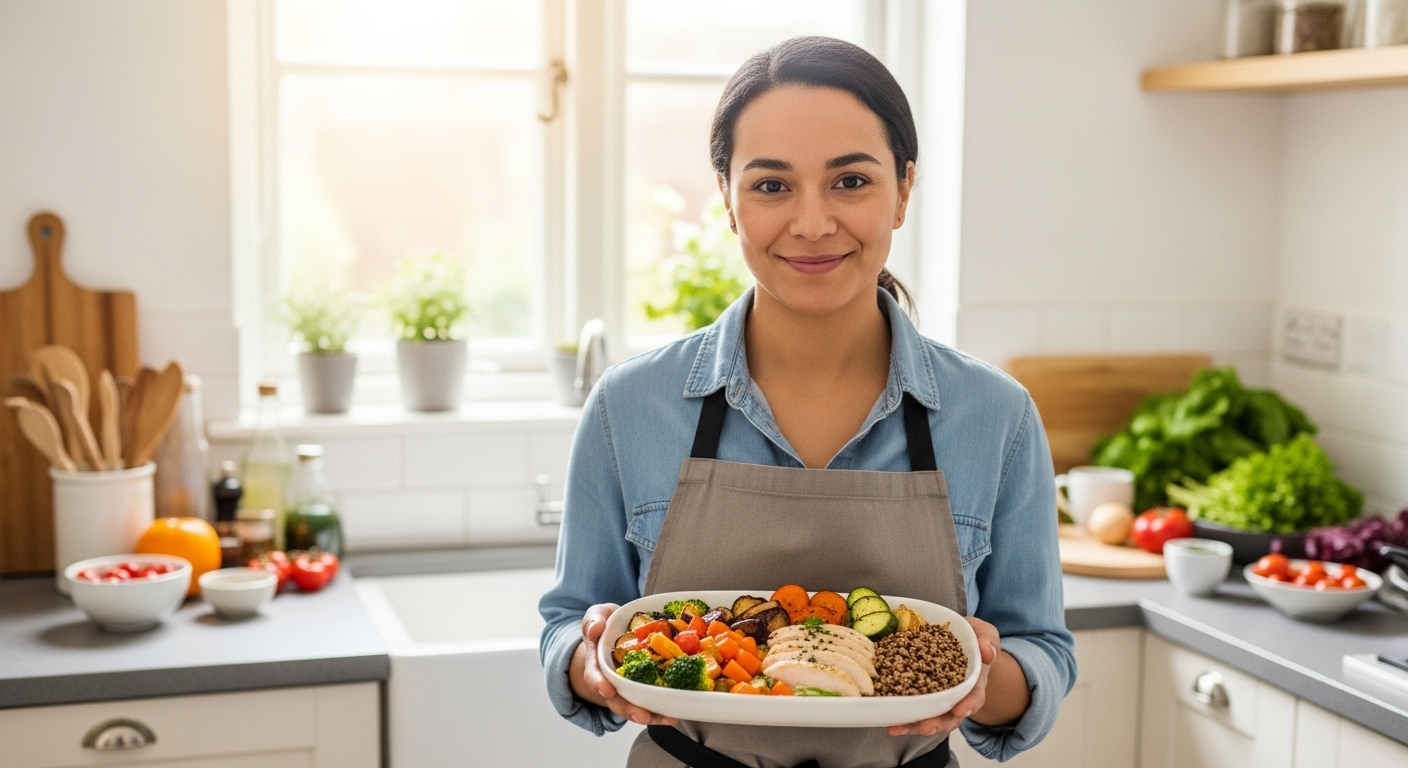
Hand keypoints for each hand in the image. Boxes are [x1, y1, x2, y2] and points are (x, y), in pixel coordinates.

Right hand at [569, 603, 678, 726]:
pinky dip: (662, 709)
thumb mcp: (597, 615)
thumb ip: (593, 621)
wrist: (619, 627)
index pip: (594, 674)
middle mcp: (611, 679)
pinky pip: (651, 701)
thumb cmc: (608, 622)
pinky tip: (674, 713)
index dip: (599, 683)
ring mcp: (628, 685)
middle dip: (629, 709)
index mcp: (597, 661)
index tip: (607, 690)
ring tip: (667, 718)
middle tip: (642, 715)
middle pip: (616, 699)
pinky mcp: (644, 685)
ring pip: (635, 705)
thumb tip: (596, 629)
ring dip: (651, 714)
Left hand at [887, 616, 998, 737]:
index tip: (960, 711)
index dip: (969, 705)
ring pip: (928, 717)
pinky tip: (889, 723)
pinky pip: (912, 709)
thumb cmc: (971, 639)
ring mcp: (937, 699)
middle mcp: (956, 697)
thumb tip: (988, 653)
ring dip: (914, 725)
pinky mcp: (920, 695)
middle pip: (950, 717)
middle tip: (925, 727)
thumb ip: (987, 639)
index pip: (975, 697)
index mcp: (974, 683)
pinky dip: (902, 717)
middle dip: (937, 723)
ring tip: (897, 729)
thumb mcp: (982, 633)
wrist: (956, 642)